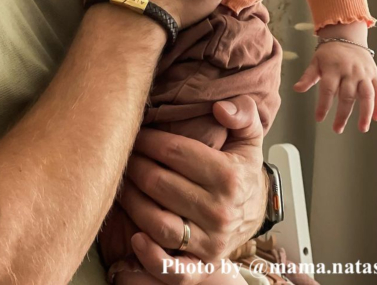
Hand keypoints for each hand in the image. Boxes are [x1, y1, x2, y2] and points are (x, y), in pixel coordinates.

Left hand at [115, 96, 265, 281]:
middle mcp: (219, 211)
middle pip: (160, 184)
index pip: (175, 152)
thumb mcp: (248, 138)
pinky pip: (174, 270)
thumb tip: (220, 108)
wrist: (253, 213)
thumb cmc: (240, 170)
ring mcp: (210, 241)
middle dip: (135, 165)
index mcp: (229, 176)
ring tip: (123, 184)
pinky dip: (152, 258)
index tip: (136, 132)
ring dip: (132, 202)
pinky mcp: (201, 265)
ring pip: (159, 223)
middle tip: (124, 155)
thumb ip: (242, 114)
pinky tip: (135, 238)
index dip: (149, 139)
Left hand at [294, 43, 376, 132]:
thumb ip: (308, 77)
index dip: (323, 106)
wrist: (347, 36)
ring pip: (367, 95)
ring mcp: (363, 73)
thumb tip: (296, 89)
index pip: (327, 90)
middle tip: (337, 129)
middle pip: (347, 96)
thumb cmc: (329, 53)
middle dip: (342, 115)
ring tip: (363, 128)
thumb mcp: (315, 61)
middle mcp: (349, 71)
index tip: (319, 119)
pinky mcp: (374, 74)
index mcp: (333, 68)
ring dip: (365, 113)